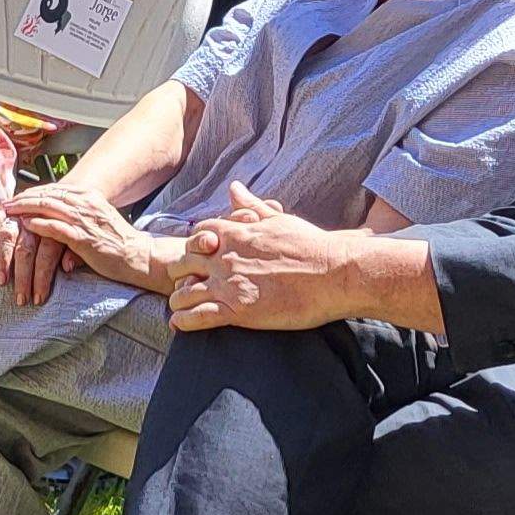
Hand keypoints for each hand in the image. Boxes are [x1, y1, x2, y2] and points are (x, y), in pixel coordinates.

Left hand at [4, 182, 173, 290]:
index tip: (16, 198)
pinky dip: (40, 225)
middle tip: (5, 205)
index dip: (32, 193)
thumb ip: (77, 214)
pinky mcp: (84, 238)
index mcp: (89, 197)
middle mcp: (86, 204)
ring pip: (48, 208)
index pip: (53, 190)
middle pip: (47, 196)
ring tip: (9, 213)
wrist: (139, 257)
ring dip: (25, 209)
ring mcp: (85, 220)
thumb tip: (55, 215)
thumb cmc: (117, 242)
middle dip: (23, 199)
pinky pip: (57, 228)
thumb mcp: (96, 220)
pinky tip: (27, 226)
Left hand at [167, 188, 374, 332]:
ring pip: (183, 293)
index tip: (200, 258)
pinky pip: (196, 317)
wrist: (336, 274)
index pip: (196, 236)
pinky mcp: (237, 310)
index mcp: (233, 233)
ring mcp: (228, 284)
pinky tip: (180, 326)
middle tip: (185, 285)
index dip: (194, 248)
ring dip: (179, 301)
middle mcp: (224, 257)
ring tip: (180, 308)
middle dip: (180, 274)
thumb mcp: (278, 219)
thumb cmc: (313, 246)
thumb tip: (234, 188)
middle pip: (182, 263)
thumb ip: (251, 207)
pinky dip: (183, 322)